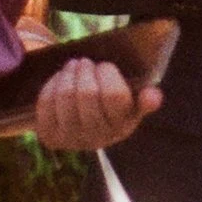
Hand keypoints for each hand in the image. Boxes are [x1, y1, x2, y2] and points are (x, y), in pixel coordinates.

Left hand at [32, 57, 160, 151]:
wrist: (84, 128)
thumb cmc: (111, 108)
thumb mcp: (132, 104)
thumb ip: (145, 99)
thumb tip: (155, 96)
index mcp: (120, 127)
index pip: (114, 95)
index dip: (108, 73)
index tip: (105, 65)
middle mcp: (96, 138)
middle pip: (87, 94)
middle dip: (85, 70)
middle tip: (86, 62)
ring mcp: (71, 139)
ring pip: (65, 96)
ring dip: (68, 74)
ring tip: (73, 65)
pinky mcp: (50, 137)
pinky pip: (46, 103)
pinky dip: (52, 85)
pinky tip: (60, 79)